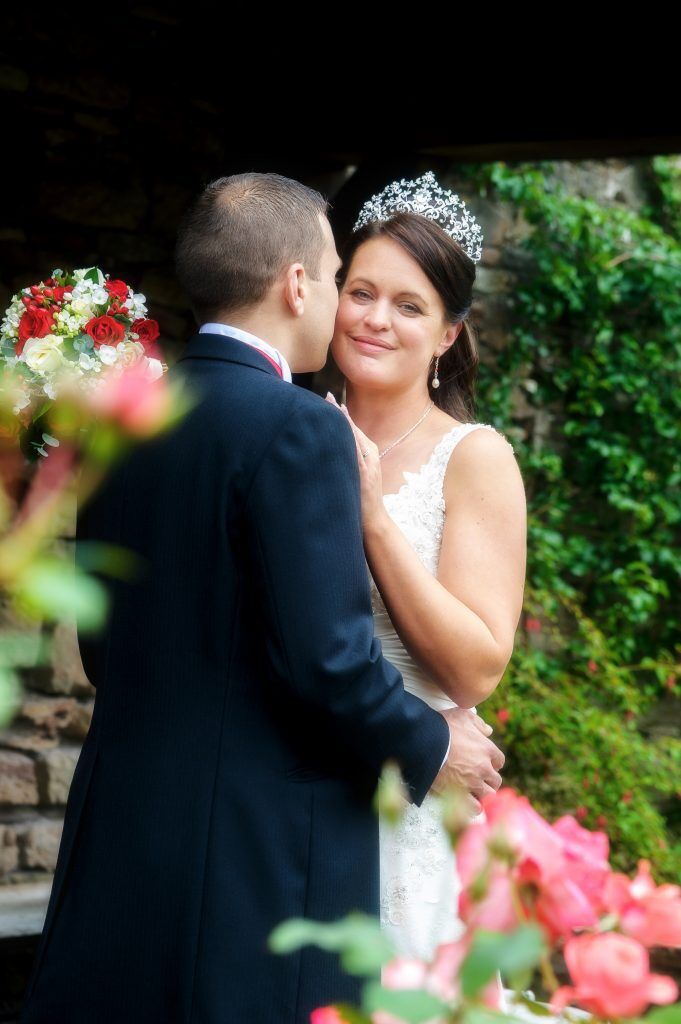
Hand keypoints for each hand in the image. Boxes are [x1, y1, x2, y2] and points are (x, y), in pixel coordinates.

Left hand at [325, 392, 385, 530]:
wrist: (374, 522)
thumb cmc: (362, 501)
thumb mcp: (355, 477)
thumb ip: (348, 462)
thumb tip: (330, 449)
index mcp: (369, 454)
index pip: (353, 429)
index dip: (341, 414)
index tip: (329, 399)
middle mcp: (371, 455)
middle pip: (353, 429)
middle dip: (339, 412)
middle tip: (326, 395)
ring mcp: (369, 464)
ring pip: (355, 437)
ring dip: (342, 421)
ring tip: (330, 404)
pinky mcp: (365, 474)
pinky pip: (356, 453)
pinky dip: (349, 439)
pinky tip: (339, 430)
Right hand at [431, 708, 504, 814]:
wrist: (425, 742)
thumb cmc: (443, 727)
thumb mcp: (463, 715)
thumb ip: (478, 723)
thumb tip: (488, 731)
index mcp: (487, 749)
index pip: (499, 760)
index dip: (492, 762)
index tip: (485, 763)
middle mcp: (484, 767)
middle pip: (495, 780)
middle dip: (488, 780)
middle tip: (478, 779)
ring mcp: (474, 782)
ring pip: (488, 794)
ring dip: (482, 794)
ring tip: (473, 792)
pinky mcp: (461, 793)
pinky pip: (475, 808)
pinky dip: (474, 807)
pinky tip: (470, 804)